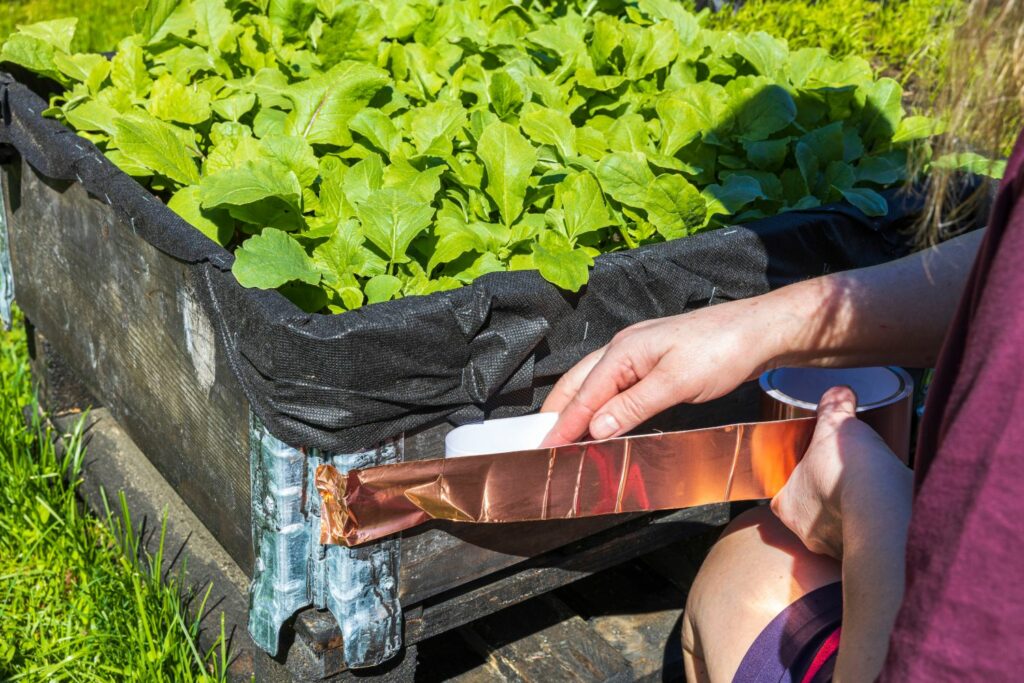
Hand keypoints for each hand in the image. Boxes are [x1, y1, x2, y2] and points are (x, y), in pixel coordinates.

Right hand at [540, 296, 786, 445]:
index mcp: (623, 351)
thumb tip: (594, 428)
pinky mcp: (653, 359)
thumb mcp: (676, 382)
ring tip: (565, 432)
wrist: (759, 330)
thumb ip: (633, 406)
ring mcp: (638, 351)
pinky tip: (603, 416)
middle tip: (543, 442)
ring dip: (577, 406)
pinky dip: (599, 402)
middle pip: (578, 383)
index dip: (563, 424)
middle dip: (558, 412)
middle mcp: (623, 348)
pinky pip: (614, 383)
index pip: (583, 395)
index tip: (545, 448)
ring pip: (593, 381)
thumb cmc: (722, 349)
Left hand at [770, 385, 906, 558]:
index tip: (814, 469)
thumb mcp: (835, 425)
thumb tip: (838, 392)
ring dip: (851, 515)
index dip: (797, 481)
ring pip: (839, 530)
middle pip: (811, 514)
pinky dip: (875, 527)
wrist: (885, 507)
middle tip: (844, 480)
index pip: (782, 496)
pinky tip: (886, 511)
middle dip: (827, 498)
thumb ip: (834, 407)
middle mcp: (805, 532)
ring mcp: (834, 549)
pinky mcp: (866, 556)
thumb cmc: (848, 469)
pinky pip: (867, 541)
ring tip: (869, 494)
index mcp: (787, 505)